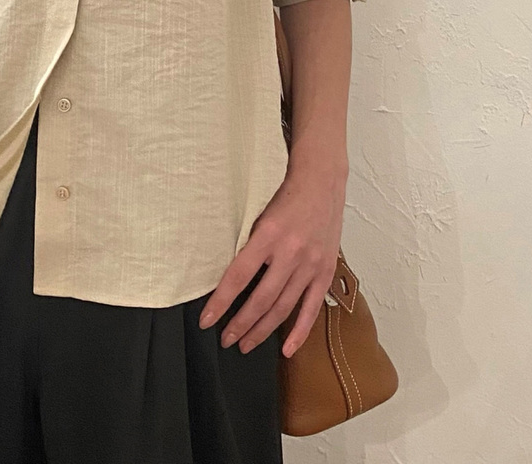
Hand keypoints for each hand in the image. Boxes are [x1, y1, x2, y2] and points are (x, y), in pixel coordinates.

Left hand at [197, 149, 346, 356]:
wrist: (322, 182)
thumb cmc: (285, 195)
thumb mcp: (259, 212)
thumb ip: (249, 242)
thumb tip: (226, 273)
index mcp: (268, 235)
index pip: (239, 276)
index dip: (221, 301)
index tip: (206, 320)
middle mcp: (290, 252)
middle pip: (261, 299)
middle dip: (240, 323)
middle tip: (225, 339)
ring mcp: (310, 264)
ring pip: (283, 307)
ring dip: (262, 330)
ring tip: (244, 344)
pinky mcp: (325, 271)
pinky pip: (312, 308)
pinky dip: (300, 332)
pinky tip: (286, 349)